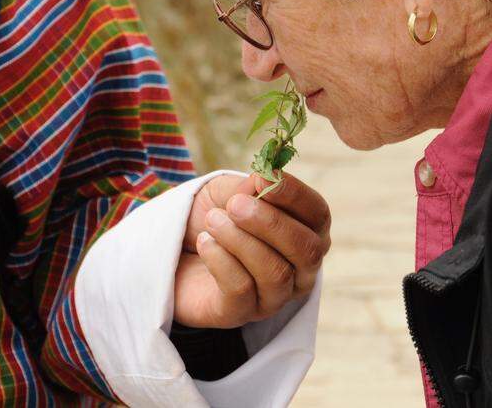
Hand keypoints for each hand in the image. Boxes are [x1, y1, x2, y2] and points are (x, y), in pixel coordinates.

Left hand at [173, 172, 330, 328]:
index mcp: (305, 232)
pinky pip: (242, 289)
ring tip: (213, 220)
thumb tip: (266, 177)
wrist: (173, 253)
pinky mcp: (241, 313)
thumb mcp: (229, 192)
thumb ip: (250, 186)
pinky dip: (221, 260)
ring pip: (275, 272)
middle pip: (306, 250)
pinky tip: (204, 242)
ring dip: (241, 241)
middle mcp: (299, 269)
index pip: (318, 215)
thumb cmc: (213, 217)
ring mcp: (273, 296)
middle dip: (270, 223)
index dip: (295, 195)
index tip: (263, 178)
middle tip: (235, 205)